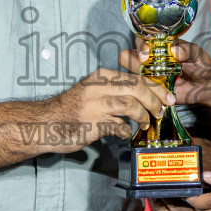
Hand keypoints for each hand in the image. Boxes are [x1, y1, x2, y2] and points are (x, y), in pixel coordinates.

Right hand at [47, 67, 174, 149]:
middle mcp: (98, 87)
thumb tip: (143, 96)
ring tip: (145, 123)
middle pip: (137, 87)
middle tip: (161, 110)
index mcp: (101, 76)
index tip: (167, 97)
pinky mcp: (92, 124)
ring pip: (131, 105)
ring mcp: (95, 105)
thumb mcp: (93, 91)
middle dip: (154, 100)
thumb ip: (114, 90)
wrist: (43, 123)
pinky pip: (119, 127)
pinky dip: (127, 131)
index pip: (135, 77)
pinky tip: (125, 133)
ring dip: (143, 116)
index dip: (155, 87)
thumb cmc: (70, 109)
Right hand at [117, 37, 210, 111]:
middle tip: (146, 62)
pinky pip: (144, 93)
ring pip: (132, 75)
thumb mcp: (196, 52)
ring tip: (159, 77)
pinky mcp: (154, 92)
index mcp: (156, 46)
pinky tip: (166, 92)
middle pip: (126, 57)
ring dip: (141, 76)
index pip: (139, 41)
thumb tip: (175, 51)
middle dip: (133, 59)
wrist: (207, 83)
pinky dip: (152, 92)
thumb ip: (187, 49)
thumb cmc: (200, 63)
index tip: (148, 49)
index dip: (140, 44)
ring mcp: (149, 76)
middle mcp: (149, 60)